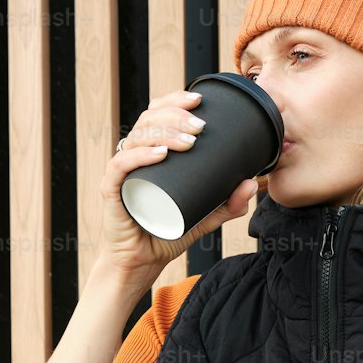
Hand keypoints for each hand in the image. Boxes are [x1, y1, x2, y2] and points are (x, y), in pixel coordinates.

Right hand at [101, 90, 259, 282]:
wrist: (140, 262)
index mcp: (149, 152)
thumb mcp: (204, 217)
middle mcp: (133, 156)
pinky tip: (160, 154)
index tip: (200, 99)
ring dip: (164, 132)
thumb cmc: (165, 233)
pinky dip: (140, 156)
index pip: (157, 114)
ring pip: (137, 137)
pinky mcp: (111, 190)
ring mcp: (121, 171)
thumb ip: (227, 204)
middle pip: (148, 119)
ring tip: (189, 141)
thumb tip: (251, 183)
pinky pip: (121, 166)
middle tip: (201, 127)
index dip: (175, 100)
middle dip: (176, 115)